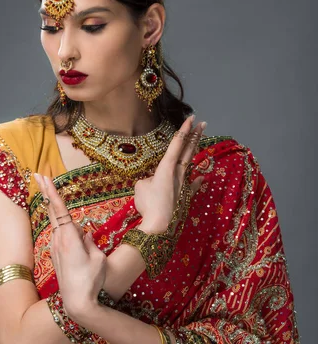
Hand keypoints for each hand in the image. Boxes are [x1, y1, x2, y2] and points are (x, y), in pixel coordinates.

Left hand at [33, 173, 106, 317]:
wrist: (77, 304)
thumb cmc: (92, 280)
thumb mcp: (98, 258)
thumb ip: (89, 242)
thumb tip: (84, 235)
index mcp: (69, 237)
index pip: (59, 209)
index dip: (52, 192)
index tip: (44, 178)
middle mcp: (59, 240)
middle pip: (52, 211)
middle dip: (46, 192)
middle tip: (38, 174)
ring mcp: (56, 248)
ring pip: (59, 224)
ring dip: (57, 211)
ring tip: (54, 197)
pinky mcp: (57, 255)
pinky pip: (61, 235)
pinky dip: (62, 226)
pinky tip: (71, 234)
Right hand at [134, 115, 206, 232]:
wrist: (160, 225)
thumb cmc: (149, 204)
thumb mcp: (141, 187)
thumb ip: (147, 180)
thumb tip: (153, 182)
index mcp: (167, 167)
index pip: (177, 144)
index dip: (184, 130)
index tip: (191, 118)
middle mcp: (178, 173)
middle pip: (188, 150)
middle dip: (195, 136)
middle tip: (203, 123)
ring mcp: (183, 185)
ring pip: (190, 164)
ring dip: (194, 152)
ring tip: (199, 141)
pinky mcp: (185, 197)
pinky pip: (191, 185)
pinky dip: (196, 180)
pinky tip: (202, 177)